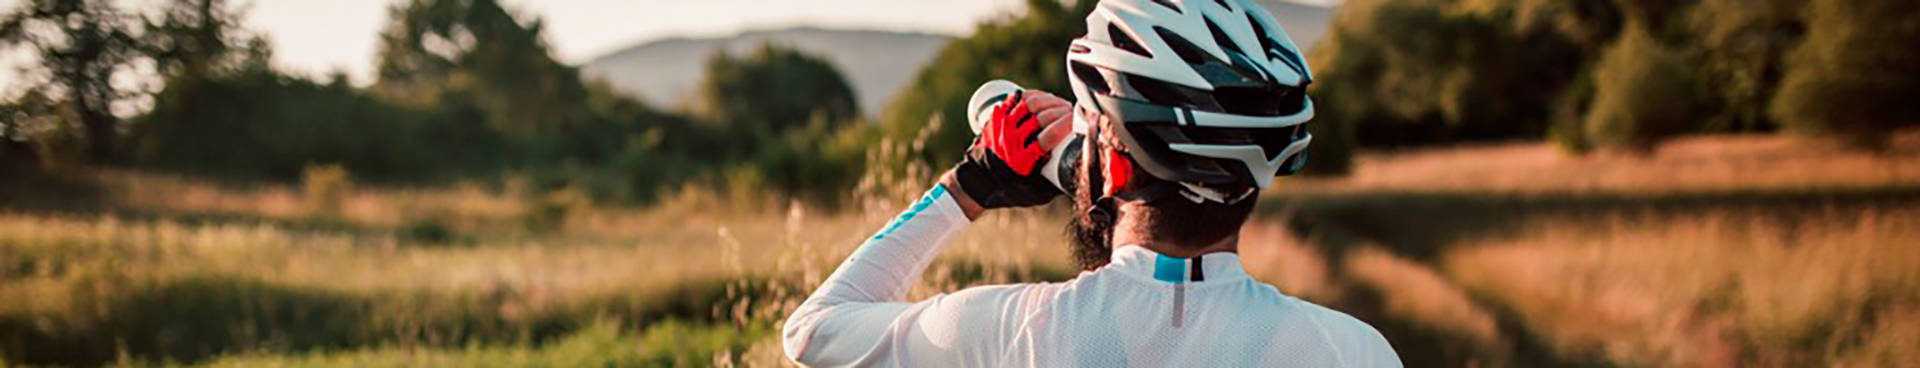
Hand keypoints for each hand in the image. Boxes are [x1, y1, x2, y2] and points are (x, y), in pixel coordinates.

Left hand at [945, 90, 1074, 217]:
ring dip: (1050, 101)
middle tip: (1071, 113)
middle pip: (1043, 117)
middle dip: (1062, 111)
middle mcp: (1011, 141)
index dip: (1067, 124)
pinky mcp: (997, 117)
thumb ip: (1059, 184)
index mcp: (1023, 161)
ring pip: (1031, 103)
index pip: (1050, 136)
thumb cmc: (1011, 188)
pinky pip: (1017, 98)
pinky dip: (1032, 95)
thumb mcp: (1036, 192)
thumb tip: (1081, 170)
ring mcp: (1002, 126)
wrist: (979, 180)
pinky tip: (1043, 99)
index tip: (1077, 122)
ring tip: (1058, 106)